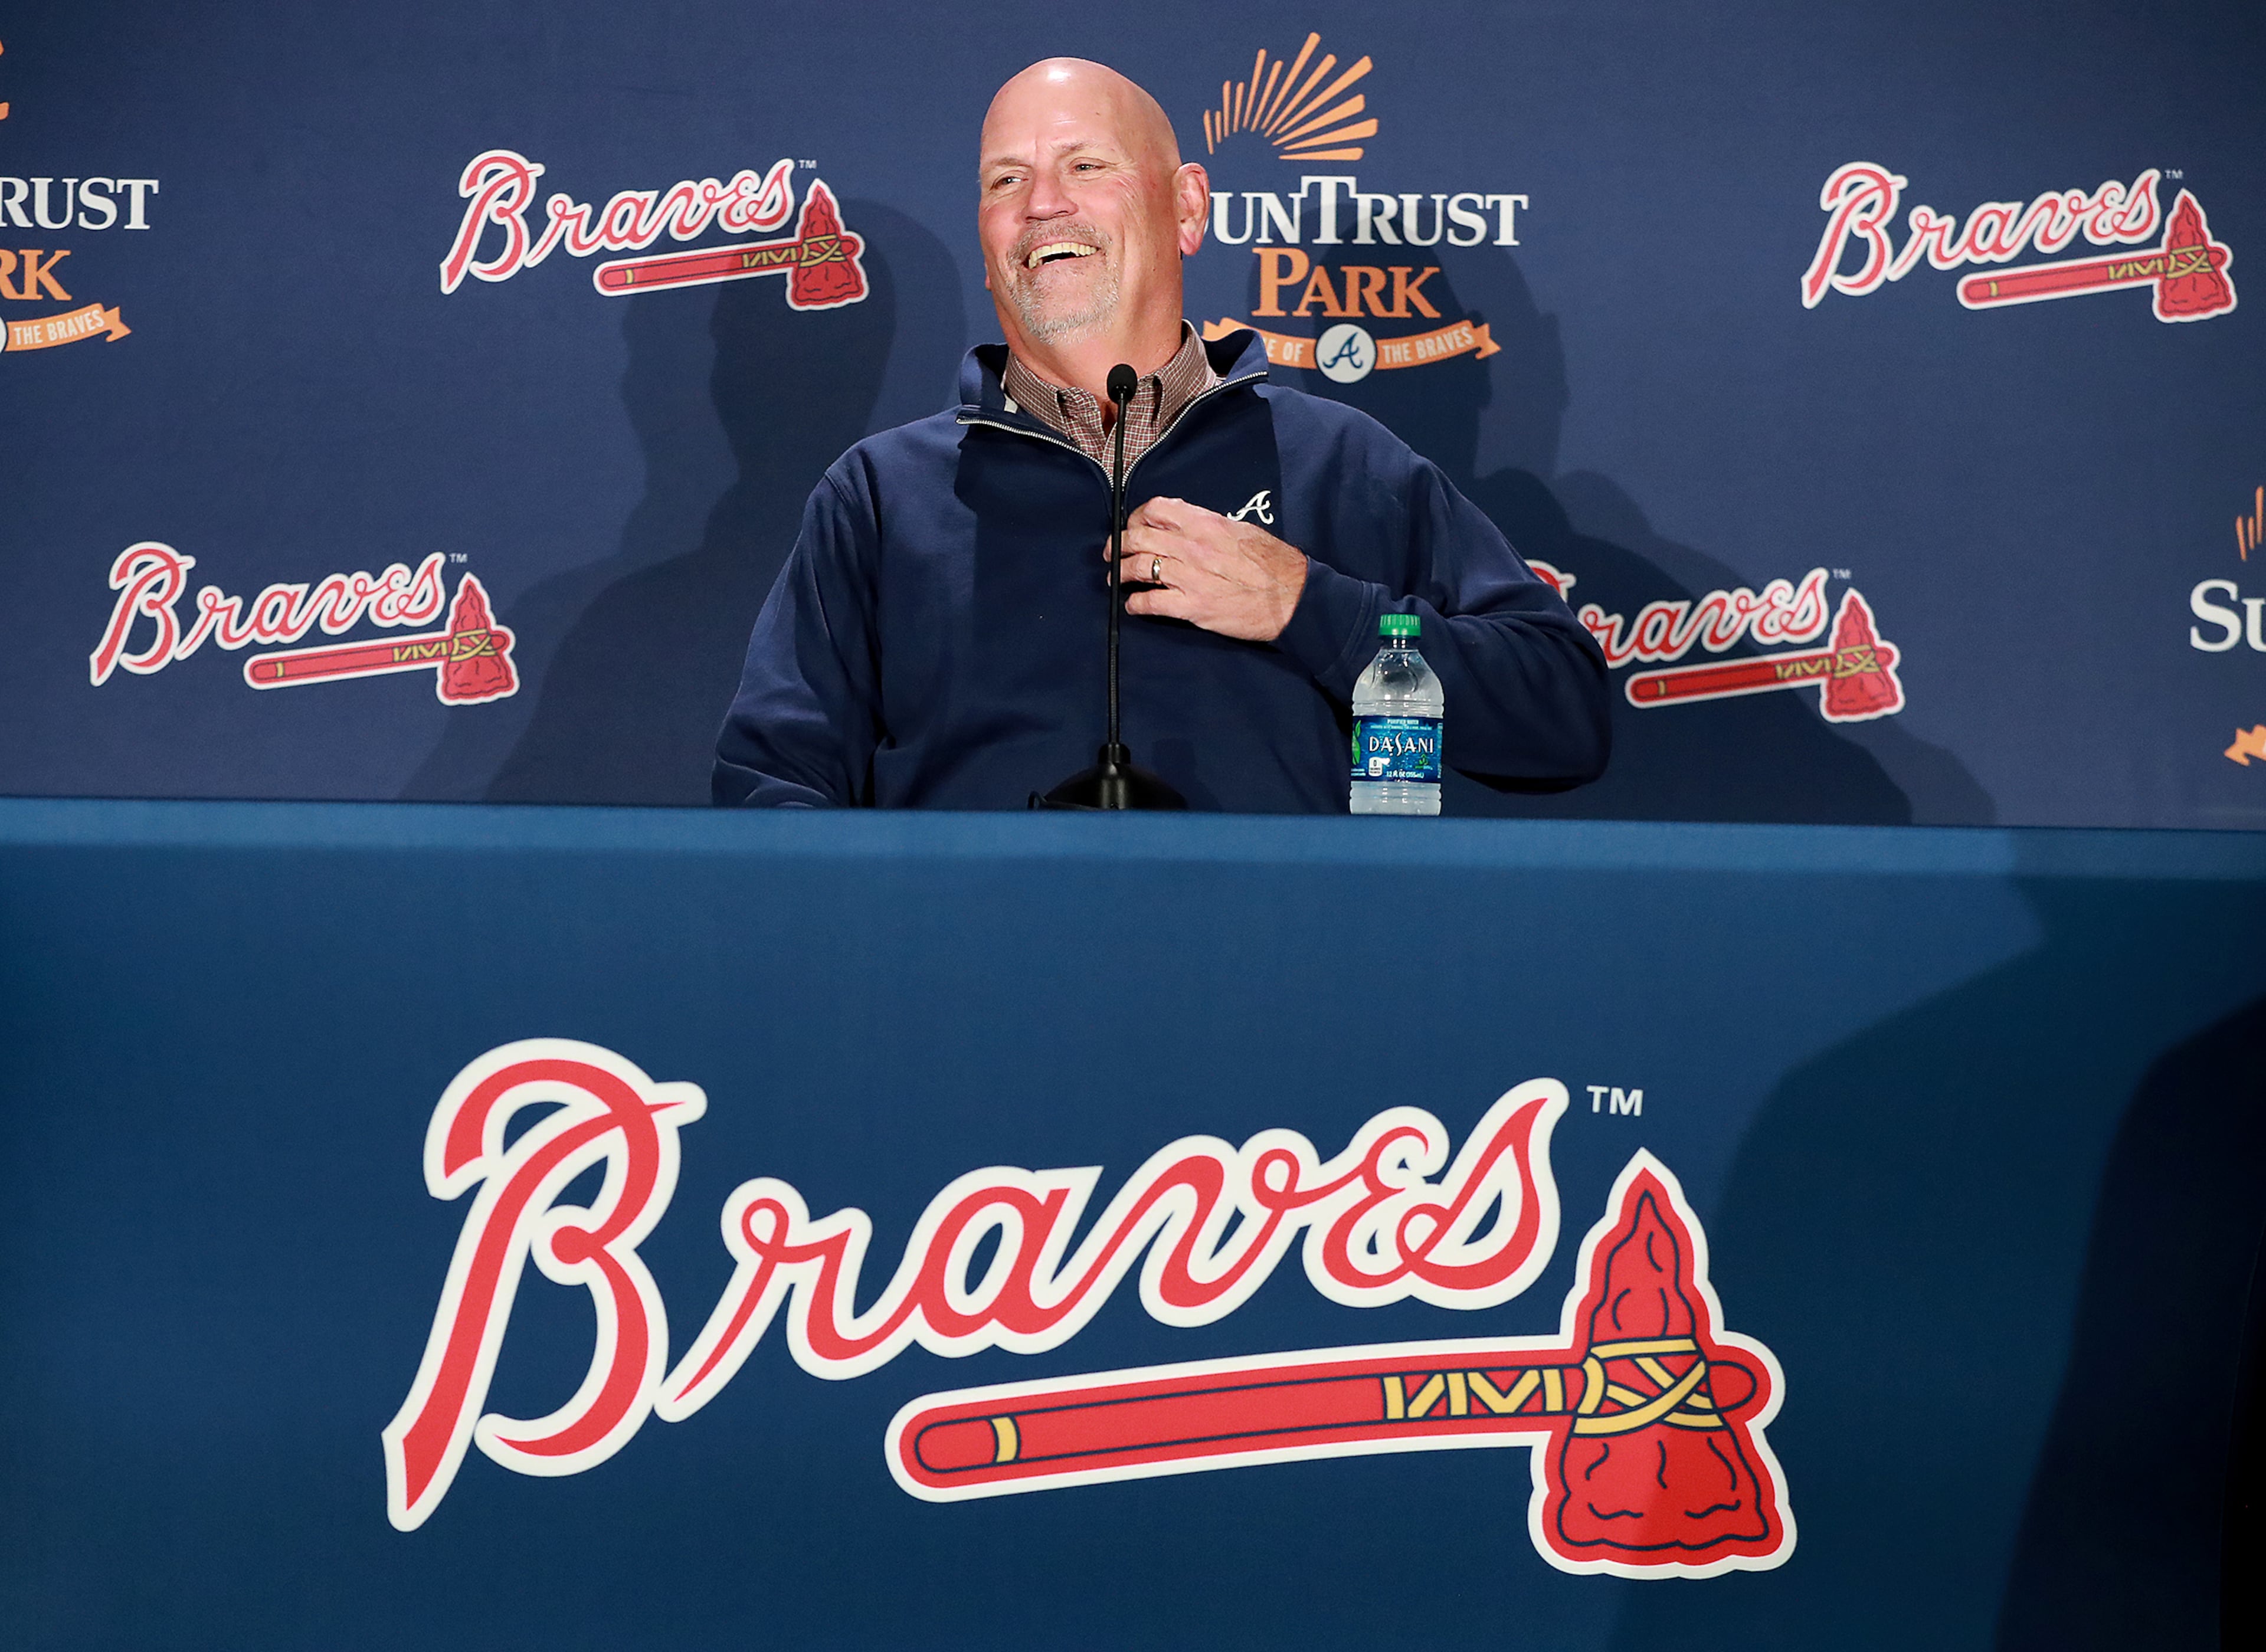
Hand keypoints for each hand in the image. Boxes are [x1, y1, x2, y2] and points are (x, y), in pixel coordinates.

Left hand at [1116, 496, 1307, 641]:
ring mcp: (1190, 577)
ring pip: (1139, 568)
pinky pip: (1151, 602)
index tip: (1132, 526)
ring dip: (1120, 573)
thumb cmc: (1273, 564)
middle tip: (1113, 553)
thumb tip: (1185, 523)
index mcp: (1206, 524)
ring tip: (1116, 579)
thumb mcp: (1241, 531)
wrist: (1292, 597)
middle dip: (1118, 545)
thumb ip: (1209, 525)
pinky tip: (1133, 605)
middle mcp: (1193, 547)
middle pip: (1139, 538)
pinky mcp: (1192, 606)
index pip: (1157, 509)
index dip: (1137, 517)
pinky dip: (1135, 604)